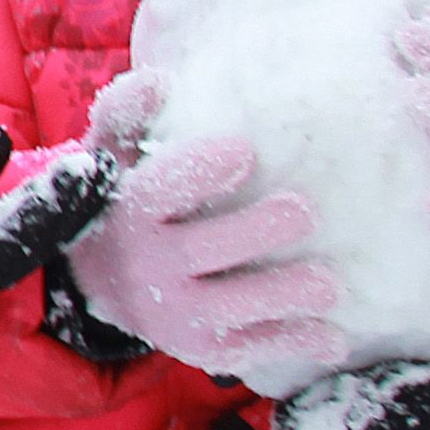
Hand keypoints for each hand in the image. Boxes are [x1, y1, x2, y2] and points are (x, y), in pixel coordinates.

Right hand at [59, 71, 348, 391]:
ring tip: (329, 284)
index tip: (245, 151)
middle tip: (304, 212)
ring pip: (233, 306)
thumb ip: (129, 113)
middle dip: (256, 232)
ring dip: (284, 295)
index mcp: (130, 212)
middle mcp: (148, 267)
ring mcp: (175, 315)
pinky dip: (294, 343)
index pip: (161, 192)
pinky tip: (334, 339)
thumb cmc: (122, 199)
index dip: (201, 172)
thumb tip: (161, 80)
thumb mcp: (112, 154)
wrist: (95, 283)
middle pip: (204, 250)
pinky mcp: (203, 348)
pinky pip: (251, 348)